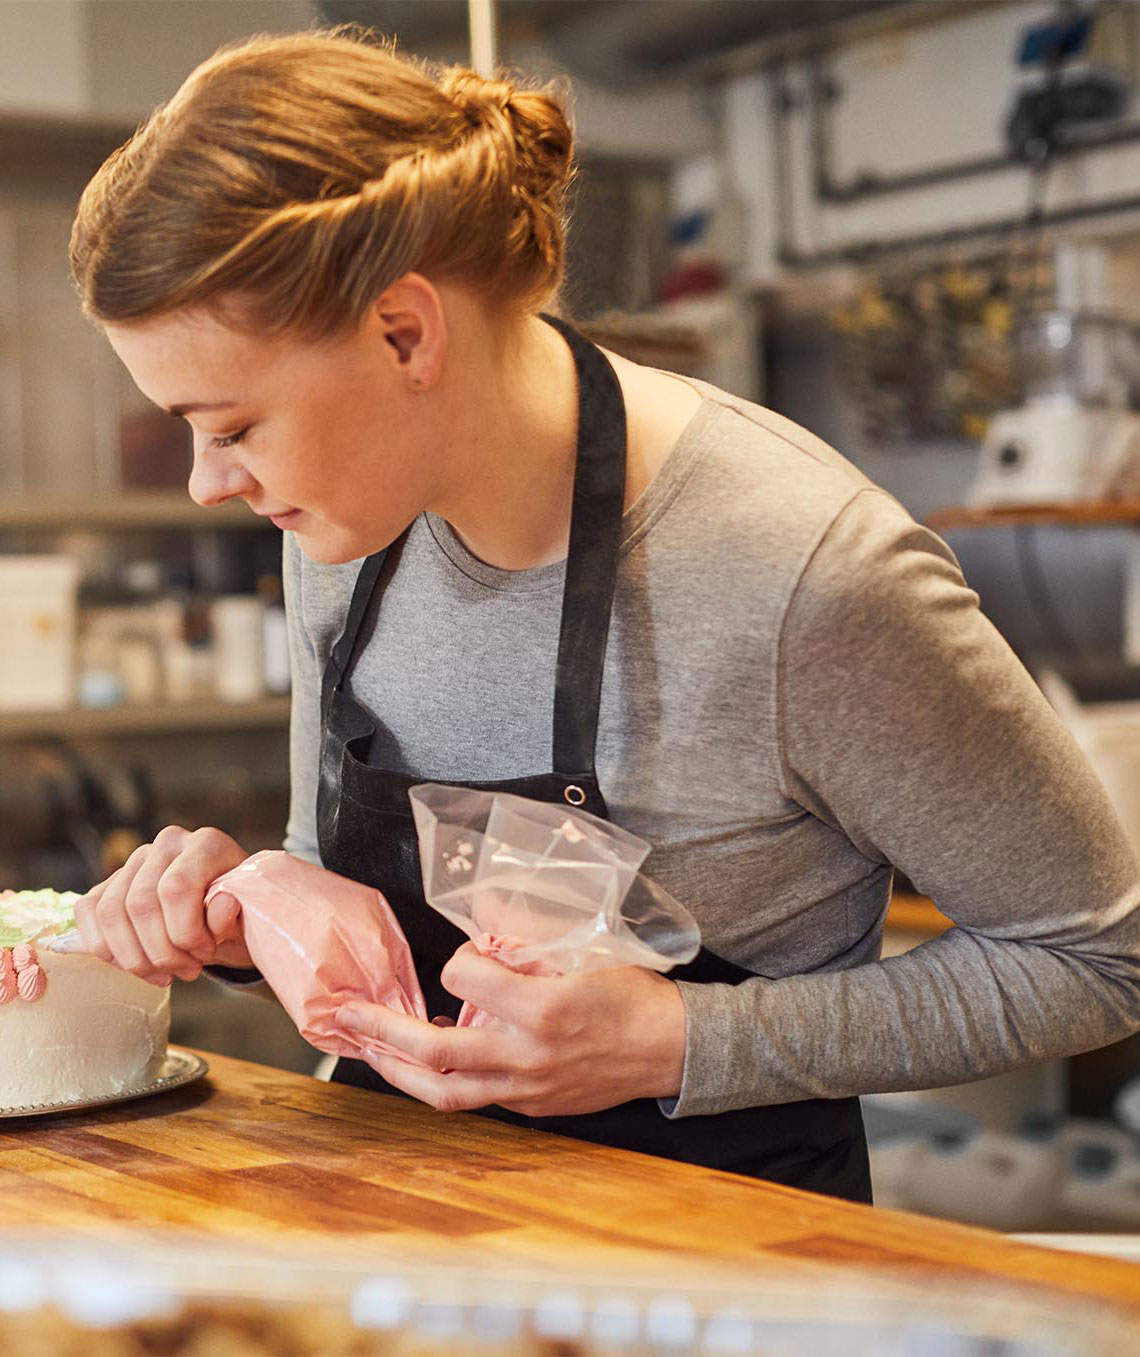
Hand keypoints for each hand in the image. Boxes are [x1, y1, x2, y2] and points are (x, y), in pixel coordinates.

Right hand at [73, 825, 250, 985]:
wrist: (227, 915)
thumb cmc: (237, 917)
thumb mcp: (245, 920)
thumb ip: (232, 915)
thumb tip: (222, 906)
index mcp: (206, 844)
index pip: (175, 887)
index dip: (185, 932)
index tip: (205, 955)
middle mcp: (168, 843)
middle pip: (139, 903)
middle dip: (160, 952)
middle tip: (187, 971)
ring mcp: (136, 860)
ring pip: (109, 912)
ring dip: (135, 958)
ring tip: (165, 974)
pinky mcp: (112, 881)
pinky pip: (89, 912)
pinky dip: (106, 948)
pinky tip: (137, 966)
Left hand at [337, 942, 686, 1116]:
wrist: (673, 1049)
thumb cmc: (633, 993)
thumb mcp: (585, 951)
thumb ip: (528, 947)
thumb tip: (480, 939)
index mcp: (540, 1008)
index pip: (462, 976)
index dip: (456, 956)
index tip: (470, 952)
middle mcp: (526, 1054)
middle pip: (433, 1051)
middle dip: (381, 1032)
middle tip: (348, 1014)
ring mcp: (527, 1088)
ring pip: (443, 1091)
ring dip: (396, 1071)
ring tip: (366, 1051)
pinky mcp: (532, 1106)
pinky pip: (473, 1099)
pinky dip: (440, 1081)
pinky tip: (422, 1064)